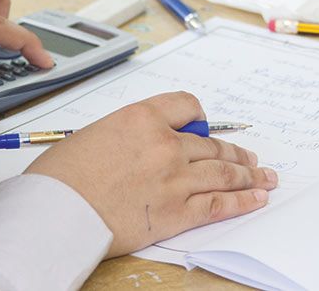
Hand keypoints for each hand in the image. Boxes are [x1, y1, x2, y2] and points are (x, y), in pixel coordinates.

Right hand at [26, 91, 278, 256]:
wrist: (55, 212)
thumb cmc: (61, 177)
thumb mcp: (94, 135)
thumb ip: (128, 135)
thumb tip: (144, 146)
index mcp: (141, 117)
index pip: (187, 106)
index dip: (200, 118)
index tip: (206, 126)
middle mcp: (165, 144)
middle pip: (211, 144)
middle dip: (234, 152)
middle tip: (248, 157)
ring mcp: (175, 178)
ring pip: (223, 171)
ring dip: (247, 174)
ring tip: (263, 176)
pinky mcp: (177, 212)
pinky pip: (219, 204)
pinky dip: (242, 200)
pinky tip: (255, 198)